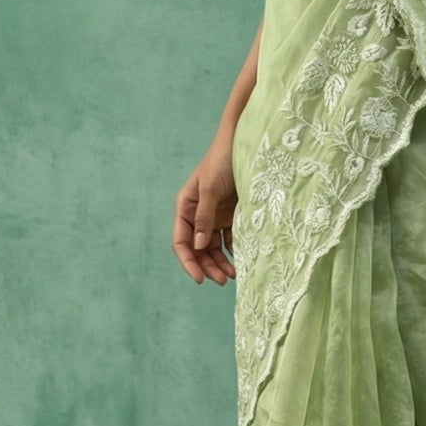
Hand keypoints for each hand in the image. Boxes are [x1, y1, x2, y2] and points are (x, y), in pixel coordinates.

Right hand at [173, 134, 237, 284]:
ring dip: (220, 262)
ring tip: (233, 275)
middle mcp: (197, 214)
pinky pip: (228, 239)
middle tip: (222, 281)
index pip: (181, 241)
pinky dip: (233, 251)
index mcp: (185, 207)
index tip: (199, 278)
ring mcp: (214, 216)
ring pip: (213, 247)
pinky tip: (241, 260)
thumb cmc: (222, 161)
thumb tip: (199, 246)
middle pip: (198, 248)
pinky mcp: (230, 215)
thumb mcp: (210, 188)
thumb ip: (205, 217)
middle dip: (207, 266)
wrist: (243, 143)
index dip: (188, 261)